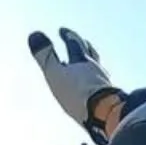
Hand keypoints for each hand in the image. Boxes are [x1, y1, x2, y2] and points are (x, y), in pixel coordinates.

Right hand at [28, 26, 124, 142]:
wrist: (104, 114)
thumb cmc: (77, 94)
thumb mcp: (56, 73)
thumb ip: (45, 56)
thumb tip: (35, 33)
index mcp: (82, 61)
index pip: (75, 43)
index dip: (68, 36)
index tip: (62, 30)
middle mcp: (96, 69)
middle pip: (91, 54)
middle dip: (84, 45)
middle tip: (82, 41)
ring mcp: (105, 83)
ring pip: (99, 68)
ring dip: (93, 63)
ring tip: (91, 62)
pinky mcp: (110, 97)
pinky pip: (103, 85)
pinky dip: (98, 80)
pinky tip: (97, 87)